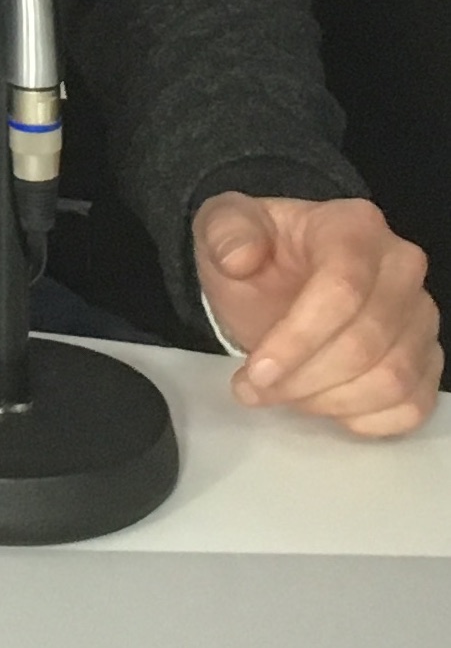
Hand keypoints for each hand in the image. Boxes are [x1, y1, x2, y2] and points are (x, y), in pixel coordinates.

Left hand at [192, 193, 441, 436]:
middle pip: (368, 342)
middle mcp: (402, 267)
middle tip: (256, 389)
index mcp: (354, 227)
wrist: (273, 279)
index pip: (342, 290)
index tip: (257, 370)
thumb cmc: (252, 253)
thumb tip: (239, 258)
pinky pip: (413, 405)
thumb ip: (225, 232)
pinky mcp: (426, 360)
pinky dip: (366, 419)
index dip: (299, 339)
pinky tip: (324, 406)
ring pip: (393, 379)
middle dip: (305, 378)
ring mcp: (421, 317)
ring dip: (329, 401)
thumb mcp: (221, 227)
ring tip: (282, 395)